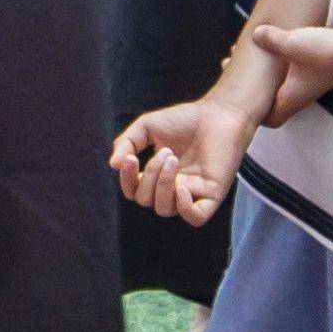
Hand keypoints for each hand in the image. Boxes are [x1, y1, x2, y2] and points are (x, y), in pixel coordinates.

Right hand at [112, 91, 254, 223]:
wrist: (219, 113)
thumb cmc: (185, 119)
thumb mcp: (146, 126)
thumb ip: (126, 143)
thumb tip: (113, 165)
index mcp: (156, 176)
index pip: (133, 191)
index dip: (127, 180)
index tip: (130, 159)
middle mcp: (173, 188)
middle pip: (147, 200)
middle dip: (150, 176)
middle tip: (165, 152)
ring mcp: (192, 194)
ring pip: (165, 209)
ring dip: (163, 184)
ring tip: (173, 158)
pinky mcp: (212, 195)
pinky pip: (195, 218)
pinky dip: (185, 208)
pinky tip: (183, 188)